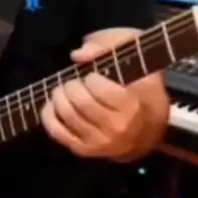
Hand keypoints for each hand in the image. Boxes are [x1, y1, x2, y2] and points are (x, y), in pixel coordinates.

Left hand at [41, 42, 143, 159]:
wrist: (149, 127)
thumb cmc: (140, 84)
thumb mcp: (132, 55)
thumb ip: (106, 47)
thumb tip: (78, 55)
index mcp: (133, 105)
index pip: (99, 89)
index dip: (91, 77)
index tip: (93, 75)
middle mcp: (117, 128)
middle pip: (81, 102)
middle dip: (72, 85)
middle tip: (75, 81)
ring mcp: (101, 142)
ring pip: (67, 115)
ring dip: (59, 97)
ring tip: (65, 89)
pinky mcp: (86, 150)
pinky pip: (58, 132)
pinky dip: (49, 115)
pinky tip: (53, 104)